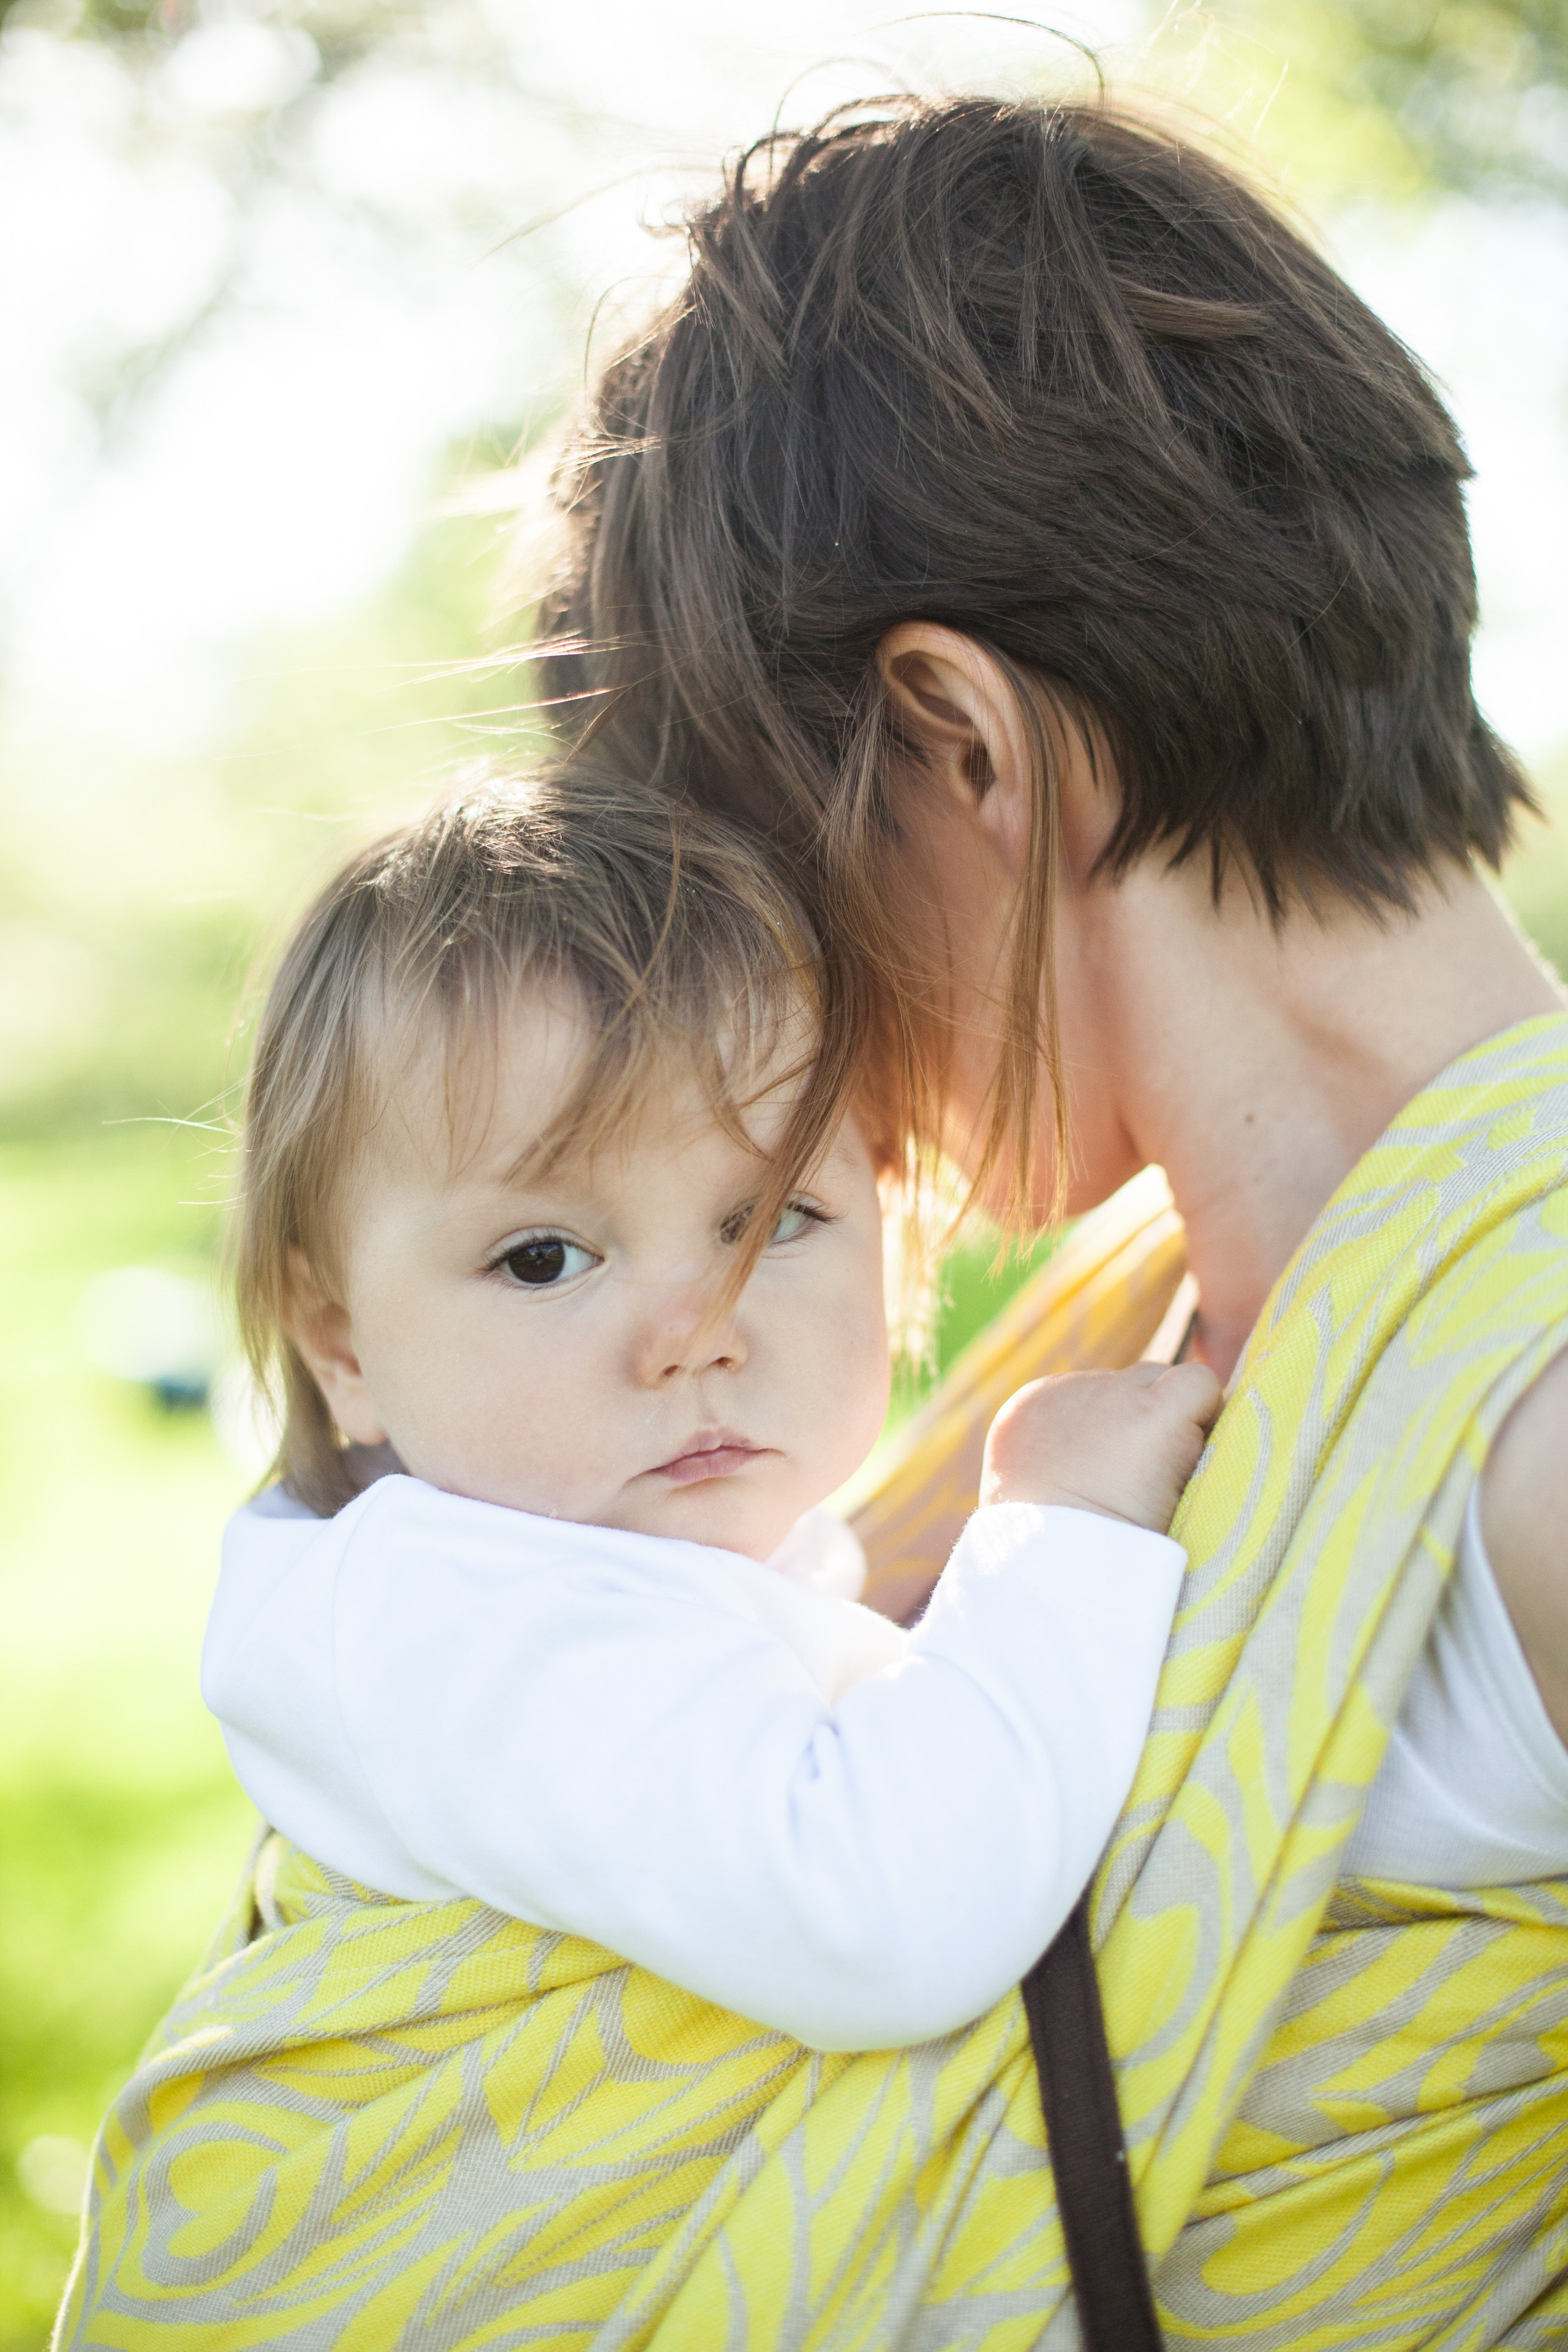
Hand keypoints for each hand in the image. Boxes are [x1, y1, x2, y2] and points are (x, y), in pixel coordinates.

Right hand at [980, 1361, 1222, 1532]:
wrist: (1057, 1567)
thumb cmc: (1053, 1552)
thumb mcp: (1038, 1496)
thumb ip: (1065, 1461)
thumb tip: (1111, 1456)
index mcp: (1030, 1410)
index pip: (1093, 1400)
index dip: (1118, 1438)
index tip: (1116, 1485)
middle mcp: (1065, 1390)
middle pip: (1131, 1385)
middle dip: (1148, 1426)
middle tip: (1149, 1488)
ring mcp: (1111, 1394)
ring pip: (1165, 1386)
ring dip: (1177, 1426)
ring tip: (1167, 1485)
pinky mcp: (1154, 1410)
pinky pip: (1199, 1384)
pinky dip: (1208, 1416)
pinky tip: (1196, 1462)